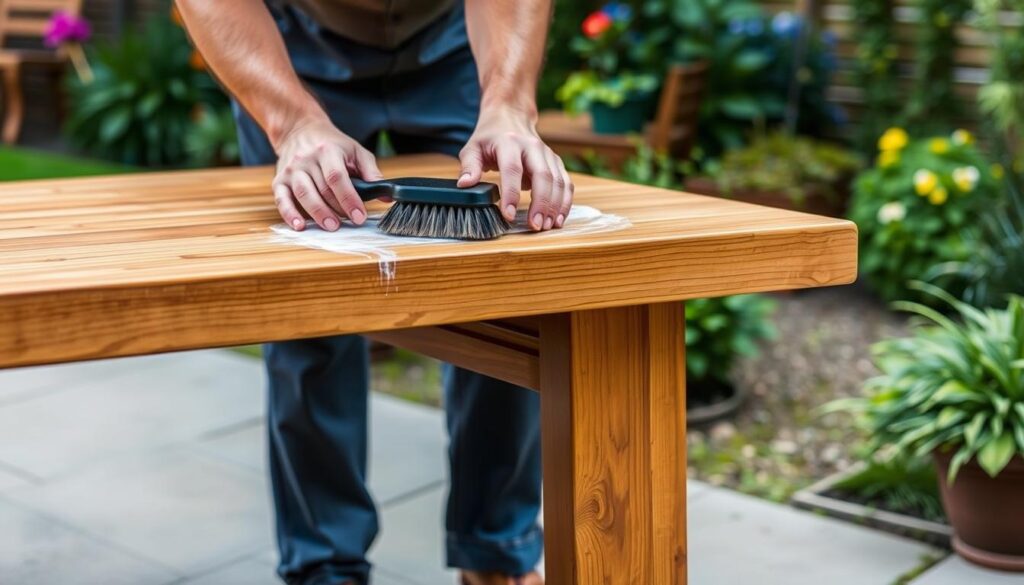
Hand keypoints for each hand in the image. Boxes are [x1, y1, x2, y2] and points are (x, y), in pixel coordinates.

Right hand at [271, 116, 382, 230]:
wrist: (299, 130)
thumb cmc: (332, 144)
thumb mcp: (355, 151)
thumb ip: (371, 172)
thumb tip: (387, 195)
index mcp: (328, 151)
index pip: (337, 177)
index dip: (349, 198)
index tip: (359, 215)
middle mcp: (306, 159)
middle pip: (322, 189)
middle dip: (337, 209)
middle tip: (350, 223)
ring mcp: (292, 170)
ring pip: (304, 194)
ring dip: (318, 213)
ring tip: (331, 226)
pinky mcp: (279, 180)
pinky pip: (281, 199)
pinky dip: (289, 214)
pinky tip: (299, 226)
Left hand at [458, 107, 573, 230]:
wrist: (510, 116)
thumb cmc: (489, 137)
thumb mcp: (473, 148)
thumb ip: (469, 166)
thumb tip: (465, 185)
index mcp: (509, 142)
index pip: (512, 169)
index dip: (511, 193)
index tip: (508, 215)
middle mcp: (532, 147)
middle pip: (542, 176)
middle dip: (541, 203)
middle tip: (535, 226)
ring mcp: (547, 154)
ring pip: (558, 180)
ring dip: (555, 206)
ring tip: (547, 226)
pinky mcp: (556, 162)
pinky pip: (566, 183)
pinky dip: (565, 202)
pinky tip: (558, 219)